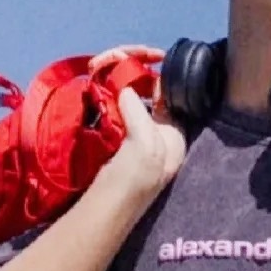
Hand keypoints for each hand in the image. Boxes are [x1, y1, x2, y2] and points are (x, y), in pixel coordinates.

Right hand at [88, 44, 186, 198]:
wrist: (106, 213)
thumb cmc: (133, 180)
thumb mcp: (144, 145)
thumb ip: (138, 112)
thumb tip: (125, 91)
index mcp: (173, 135)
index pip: (166, 93)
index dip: (150, 73)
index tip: (129, 57)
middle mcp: (159, 136)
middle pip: (147, 93)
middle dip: (128, 75)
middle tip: (105, 61)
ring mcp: (137, 141)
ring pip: (130, 101)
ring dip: (115, 85)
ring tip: (99, 67)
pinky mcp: (118, 147)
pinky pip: (116, 114)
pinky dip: (106, 101)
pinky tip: (96, 91)